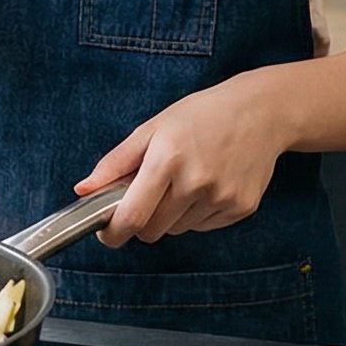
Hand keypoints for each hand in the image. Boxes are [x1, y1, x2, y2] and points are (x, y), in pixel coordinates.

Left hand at [75, 70, 294, 245]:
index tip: (108, 233)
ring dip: (172, 215)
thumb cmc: (203, 115)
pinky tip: (209, 183)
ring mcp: (222, 198)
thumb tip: (83, 190)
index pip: (132, 216)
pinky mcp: (241, 208)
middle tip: (150, 194)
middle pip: (152, 231)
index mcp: (168, 159)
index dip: (114, 233)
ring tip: (187, 179)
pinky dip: (197, 214)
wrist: (261, 112)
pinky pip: (203, 227)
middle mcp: (196, 182)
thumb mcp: (153, 128)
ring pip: (177, 230)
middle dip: (143, 220)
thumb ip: (115, 162)